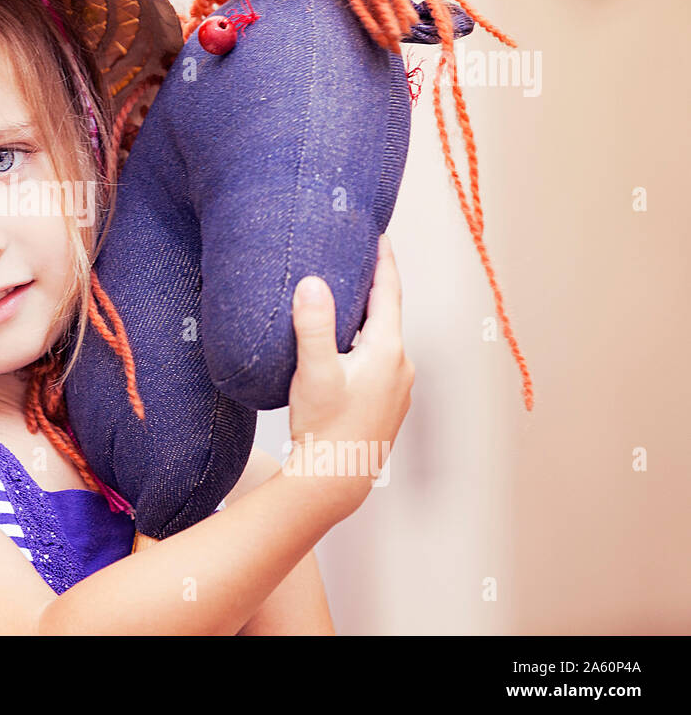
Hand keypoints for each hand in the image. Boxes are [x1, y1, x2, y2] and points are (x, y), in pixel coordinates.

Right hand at [284, 233, 414, 516]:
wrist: (336, 480)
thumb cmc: (324, 427)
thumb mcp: (313, 372)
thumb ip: (313, 325)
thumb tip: (313, 282)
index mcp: (387, 350)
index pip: (388, 292)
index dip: (383, 260)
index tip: (379, 234)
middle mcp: (401, 365)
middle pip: (386, 314)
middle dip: (370, 288)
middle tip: (352, 261)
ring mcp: (398, 386)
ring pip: (381, 340)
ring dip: (364, 320)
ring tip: (342, 303)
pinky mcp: (388, 403)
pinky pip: (378, 361)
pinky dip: (364, 346)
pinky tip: (342, 351)